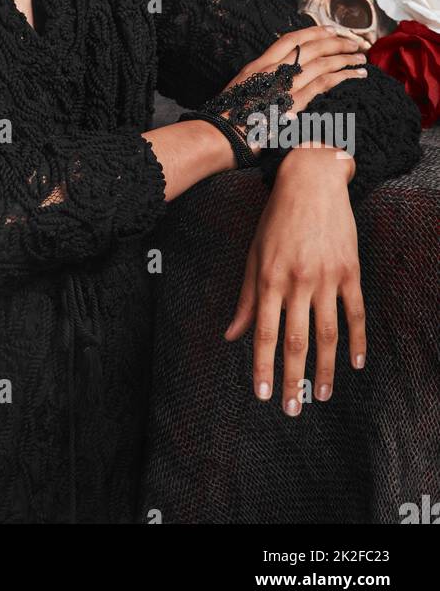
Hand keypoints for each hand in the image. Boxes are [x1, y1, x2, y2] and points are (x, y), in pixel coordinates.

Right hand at [222, 24, 370, 122]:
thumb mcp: (240, 94)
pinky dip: (343, 76)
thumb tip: (272, 87)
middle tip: (355, 43)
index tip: (331, 30)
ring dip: (345, 58)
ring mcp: (282, 84)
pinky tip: (356, 75)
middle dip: (336, 42)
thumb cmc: (225, 121)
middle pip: (310, 46)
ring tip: (362, 59)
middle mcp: (271, 69)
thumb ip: (258, 86)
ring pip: (321, 61)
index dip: (313, 32)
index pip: (290, 39)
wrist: (217, 136)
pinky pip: (323, 82)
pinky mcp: (292, 101)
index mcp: (258, 65)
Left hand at [224, 146, 364, 411]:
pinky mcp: (350, 270)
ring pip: (328, 333)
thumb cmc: (276, 219)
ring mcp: (326, 277)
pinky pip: (356, 312)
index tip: (261, 394)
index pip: (263, 332)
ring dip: (325, 368)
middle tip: (293, 410)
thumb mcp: (254, 254)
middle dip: (292, 378)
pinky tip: (356, 364)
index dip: (261, 366)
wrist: (311, 180)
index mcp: (269, 277)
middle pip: (296, 340)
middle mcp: (297, 281)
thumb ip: (246, 297)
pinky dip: (358, 340)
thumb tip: (231, 335)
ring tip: (321, 394)